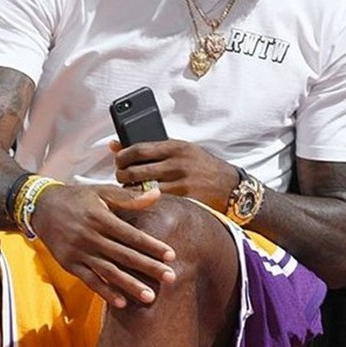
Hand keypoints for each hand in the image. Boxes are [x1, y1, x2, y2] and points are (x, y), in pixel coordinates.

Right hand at [29, 181, 176, 309]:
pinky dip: (105, 292)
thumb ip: (129, 197)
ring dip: (130, 285)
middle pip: (124, 255)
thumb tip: (157, 195)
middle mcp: (90, 236)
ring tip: (149, 297)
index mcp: (100, 218)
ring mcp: (79, 253)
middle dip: (148, 267)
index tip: (171, 256)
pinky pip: (90, 281)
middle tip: (170, 278)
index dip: (152, 246)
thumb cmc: (77, 198)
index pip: (131, 235)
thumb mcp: (101, 192)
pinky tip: (121, 302)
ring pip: (108, 272)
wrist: (41, 207)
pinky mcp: (70, 264)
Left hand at [112, 139, 238, 211]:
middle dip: (122, 176)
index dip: (122, 156)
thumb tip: (115, 144)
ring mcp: (181, 183)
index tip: (118, 161)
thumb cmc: (201, 166)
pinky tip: (143, 201)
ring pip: (143, 190)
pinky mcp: (184, 200)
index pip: (138, 149)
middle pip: (136, 170)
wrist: (230, 186)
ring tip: (130, 189)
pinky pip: (156, 202)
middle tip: (121, 177)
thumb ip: (151, 147)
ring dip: (131, 191)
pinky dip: (145, 201)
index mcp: (175, 147)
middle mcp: (177, 164)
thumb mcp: (181, 149)